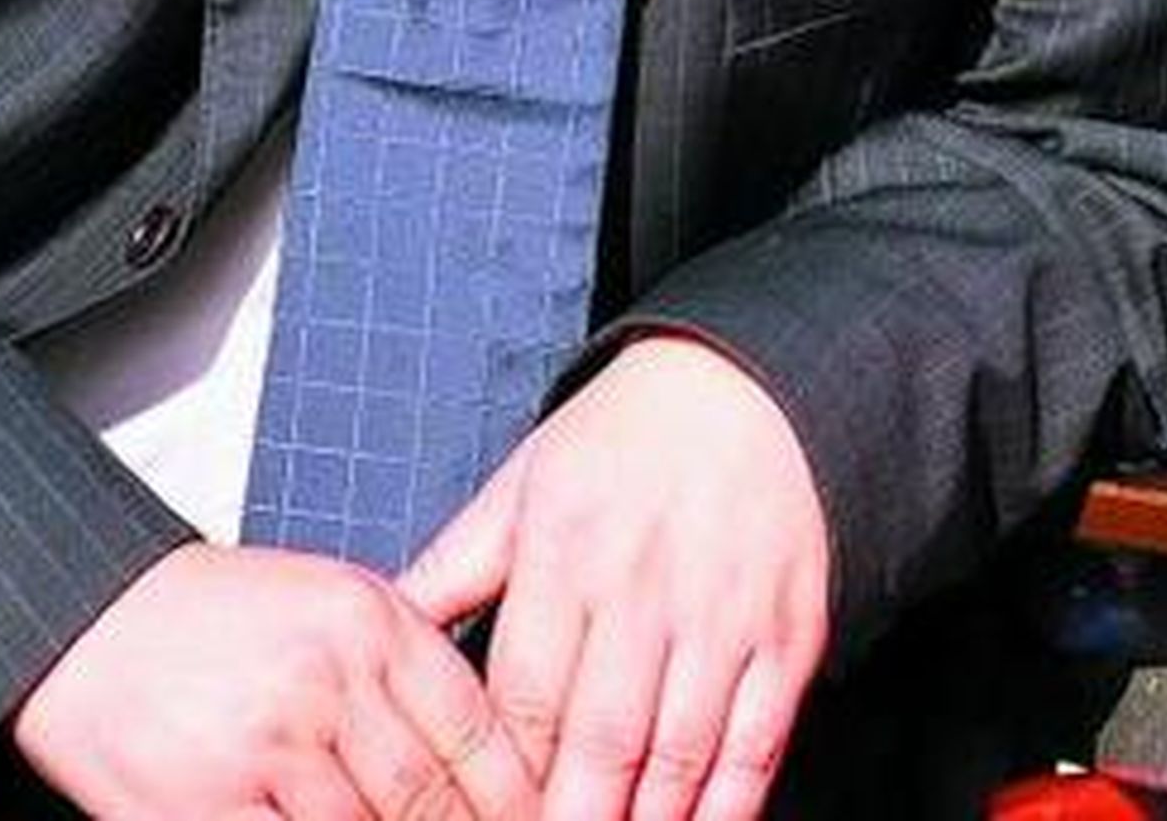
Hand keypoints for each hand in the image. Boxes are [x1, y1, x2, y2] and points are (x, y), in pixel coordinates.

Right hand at [11, 538, 539, 820]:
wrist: (91, 622)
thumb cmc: (210, 618)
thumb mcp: (327, 606)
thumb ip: (402, 670)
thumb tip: (481, 760)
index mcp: (368, 620)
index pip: (479, 730)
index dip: (518, 800)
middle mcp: (329, 679)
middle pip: (434, 798)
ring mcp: (272, 747)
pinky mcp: (214, 806)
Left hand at [401, 336, 829, 820]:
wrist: (745, 388)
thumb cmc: (620, 443)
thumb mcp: (523, 484)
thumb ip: (453, 566)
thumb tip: (379, 627)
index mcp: (565, 546)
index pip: (524, 693)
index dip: (505, 776)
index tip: (484, 815)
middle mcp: (644, 583)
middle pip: (600, 739)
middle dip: (571, 818)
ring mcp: (722, 613)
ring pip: (679, 755)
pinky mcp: (787, 635)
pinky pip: (756, 744)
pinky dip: (726, 807)